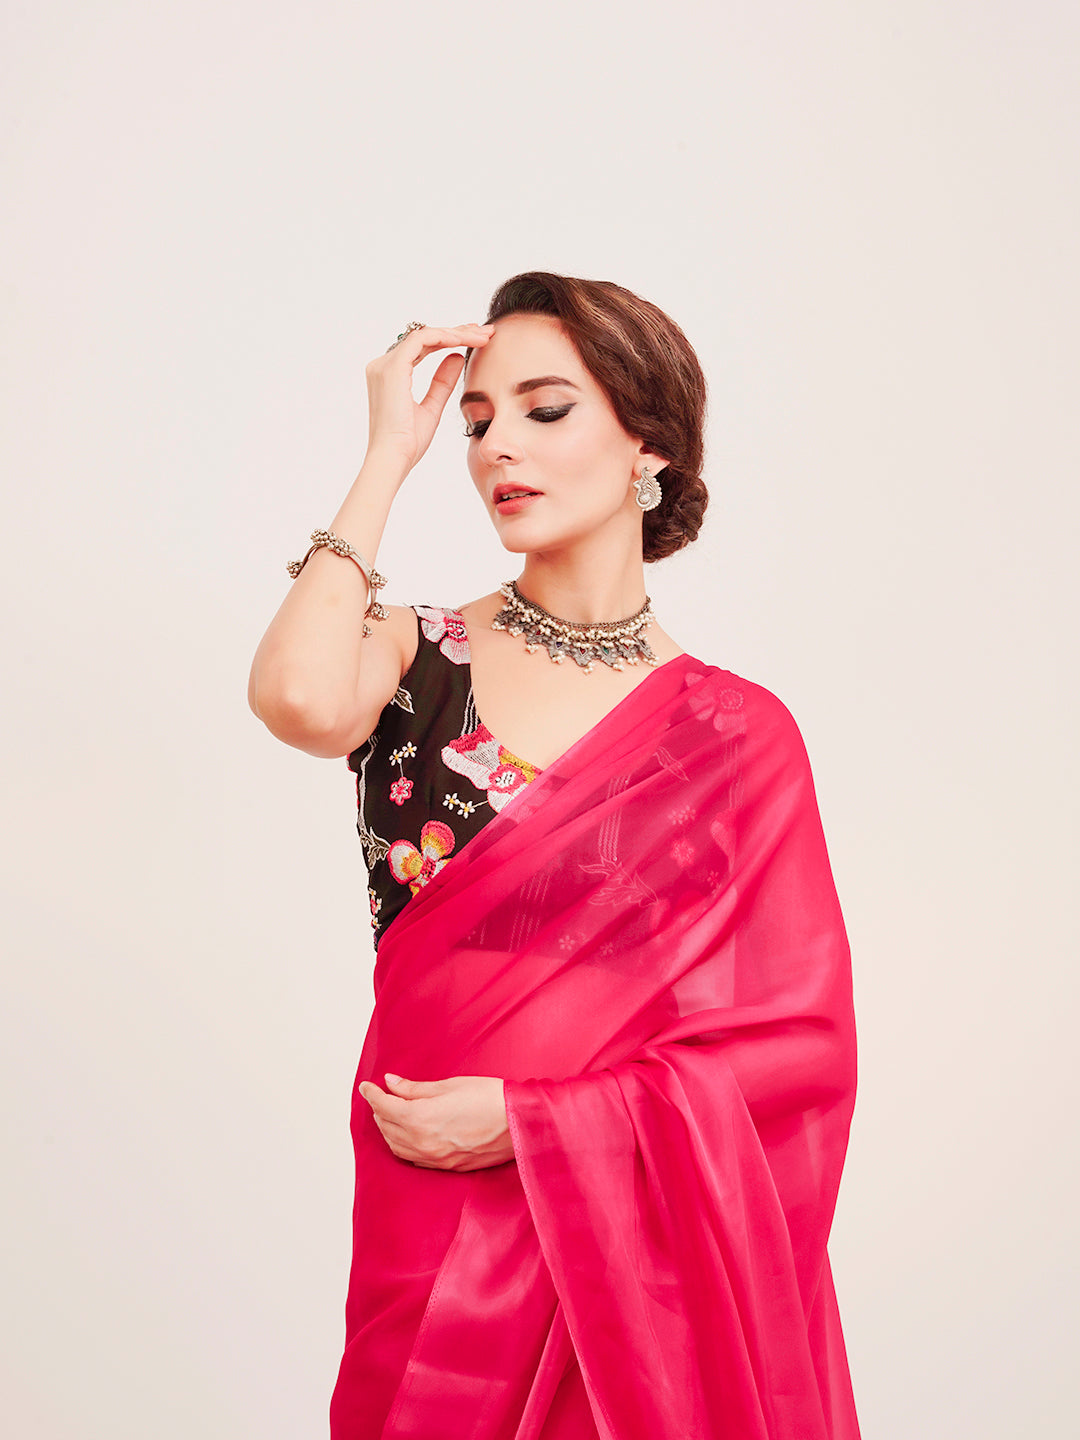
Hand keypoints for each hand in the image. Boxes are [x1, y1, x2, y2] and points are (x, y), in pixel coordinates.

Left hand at [358, 1072, 514, 1171]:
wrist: (521, 1123)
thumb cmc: (490, 1098)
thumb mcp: (449, 1086)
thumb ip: (415, 1088)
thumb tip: (391, 1083)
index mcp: (420, 1119)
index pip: (384, 1107)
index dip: (372, 1095)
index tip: (366, 1086)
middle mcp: (423, 1143)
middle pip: (387, 1128)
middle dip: (380, 1111)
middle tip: (381, 1096)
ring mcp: (435, 1158)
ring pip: (397, 1147)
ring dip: (389, 1130)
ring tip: (391, 1114)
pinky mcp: (448, 1166)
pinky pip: (414, 1159)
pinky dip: (404, 1146)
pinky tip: (408, 1135)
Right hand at [364, 323, 495, 472]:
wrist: (393, 459)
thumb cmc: (408, 443)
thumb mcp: (432, 408)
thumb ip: (442, 383)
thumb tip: (457, 358)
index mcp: (389, 375)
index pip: (422, 348)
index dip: (450, 340)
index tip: (476, 340)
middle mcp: (383, 365)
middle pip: (425, 338)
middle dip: (457, 332)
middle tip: (485, 332)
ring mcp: (385, 365)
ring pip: (425, 335)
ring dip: (456, 333)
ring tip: (482, 336)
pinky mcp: (392, 367)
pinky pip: (421, 340)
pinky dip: (444, 337)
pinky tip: (464, 341)